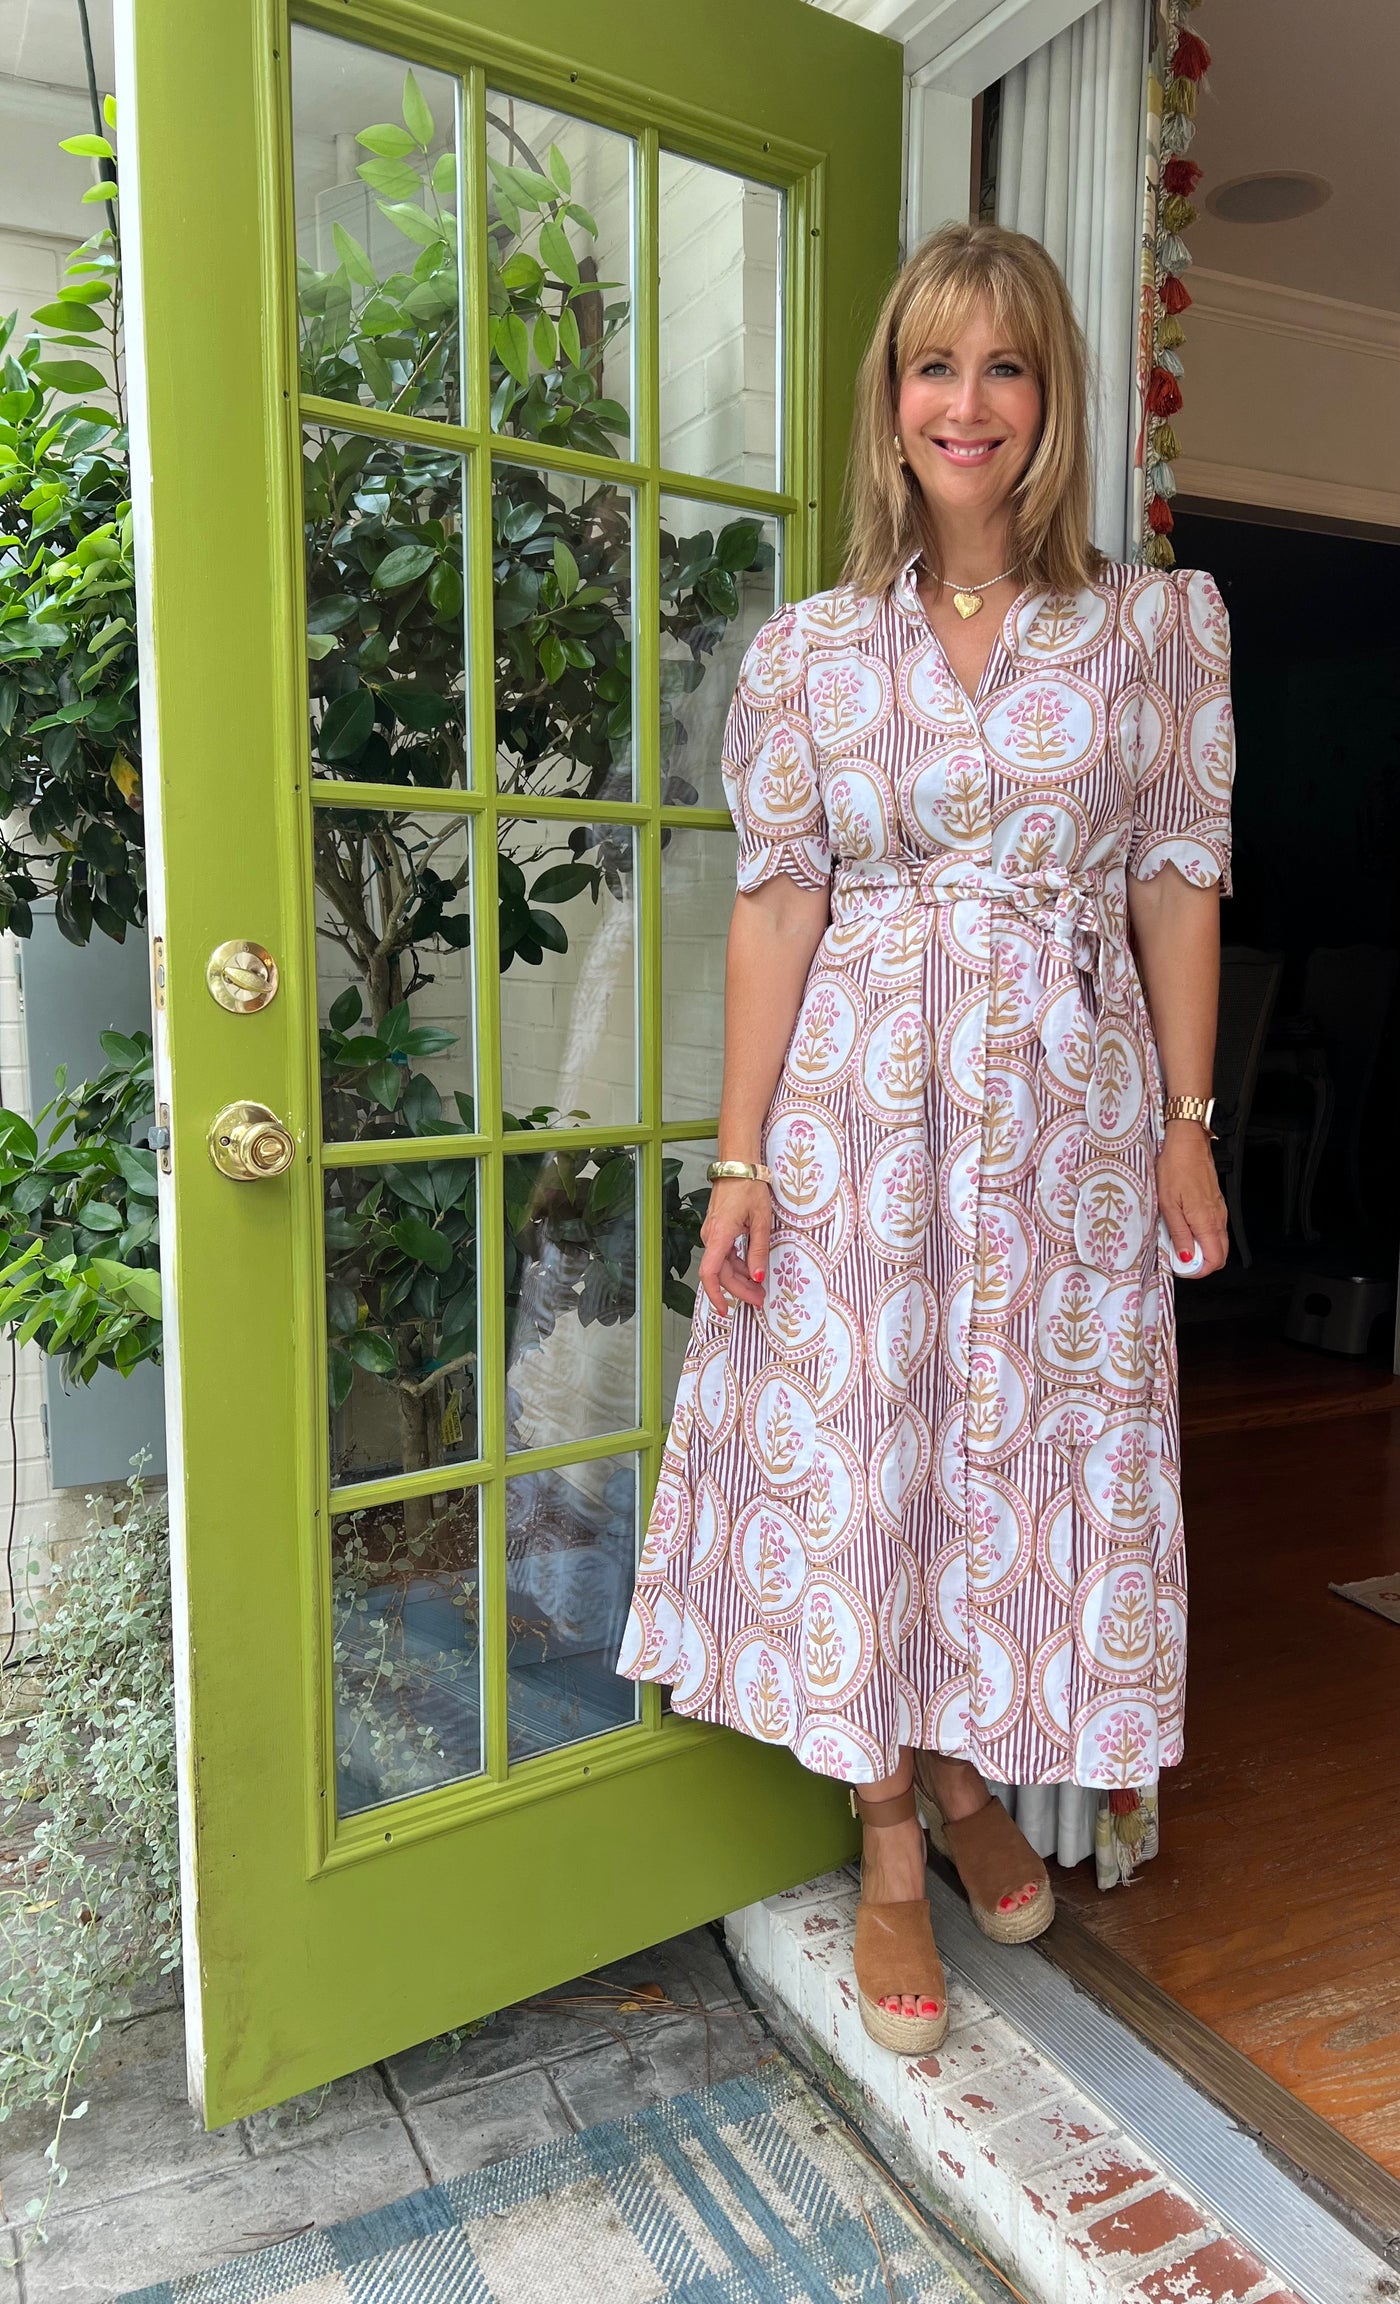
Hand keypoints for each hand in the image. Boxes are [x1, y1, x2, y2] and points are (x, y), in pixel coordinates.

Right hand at [699, 1178, 770, 1314]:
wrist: (739, 1166)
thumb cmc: (749, 1188)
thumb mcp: (761, 1221)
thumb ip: (759, 1251)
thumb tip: (758, 1277)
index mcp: (720, 1236)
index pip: (710, 1273)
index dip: (715, 1295)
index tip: (726, 1310)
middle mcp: (711, 1237)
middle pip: (721, 1273)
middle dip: (739, 1290)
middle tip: (759, 1301)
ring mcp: (713, 1233)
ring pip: (723, 1265)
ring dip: (740, 1279)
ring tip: (760, 1289)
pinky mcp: (718, 1230)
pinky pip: (725, 1254)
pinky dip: (738, 1265)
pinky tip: (752, 1271)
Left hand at [1156, 1123, 1227, 1275]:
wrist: (1187, 1143)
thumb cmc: (1175, 1168)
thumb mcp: (1168, 1204)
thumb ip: (1179, 1234)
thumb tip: (1186, 1258)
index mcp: (1206, 1221)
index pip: (1216, 1260)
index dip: (1200, 1271)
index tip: (1182, 1268)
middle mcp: (1217, 1218)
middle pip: (1221, 1254)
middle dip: (1202, 1263)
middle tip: (1180, 1259)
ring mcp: (1219, 1210)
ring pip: (1218, 1242)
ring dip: (1201, 1249)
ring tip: (1179, 1243)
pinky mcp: (1216, 1203)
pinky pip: (1215, 1228)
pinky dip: (1203, 1236)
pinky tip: (1185, 1228)